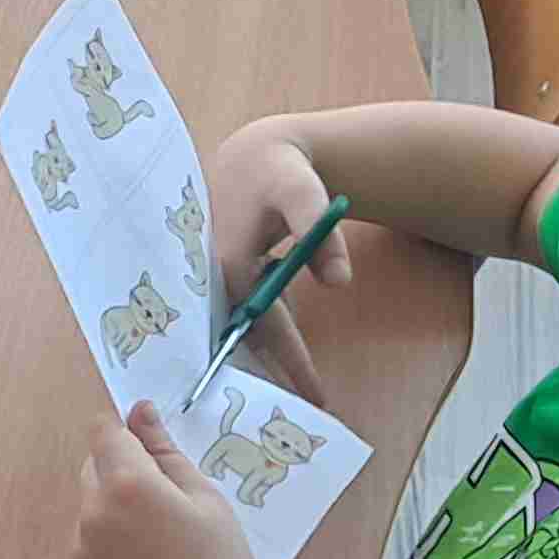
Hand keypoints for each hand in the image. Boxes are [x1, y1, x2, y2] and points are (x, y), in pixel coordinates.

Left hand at [73, 402, 265, 558]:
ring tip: (159, 541)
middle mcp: (93, 511)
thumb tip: (139, 410)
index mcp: (126, 483)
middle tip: (165, 503)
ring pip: (91, 506)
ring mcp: (81, 547)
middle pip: (93, 467)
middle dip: (120, 471)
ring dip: (114, 508)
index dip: (123, 433)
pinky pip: (89, 542)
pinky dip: (110, 543)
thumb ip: (164, 450)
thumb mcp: (204, 497)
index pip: (102, 431)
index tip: (147, 450)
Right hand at [208, 114, 347, 397]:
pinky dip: (265, 329)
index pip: (265, 327)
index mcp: (231, 265)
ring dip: (268, 354)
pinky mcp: (228, 271)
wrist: (255, 152)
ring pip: (247, 325)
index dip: (291, 362)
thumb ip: (321, 233)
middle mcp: (218, 277)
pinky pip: (248, 309)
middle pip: (249, 336)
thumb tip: (340, 283)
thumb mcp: (302, 191)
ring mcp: (220, 275)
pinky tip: (278, 344)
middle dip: (276, 372)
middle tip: (309, 406)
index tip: (316, 396)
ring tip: (293, 387)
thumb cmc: (278, 171)